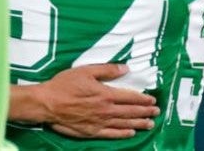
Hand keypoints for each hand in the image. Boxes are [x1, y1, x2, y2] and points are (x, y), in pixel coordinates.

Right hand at [34, 64, 158, 139]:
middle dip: (145, 112)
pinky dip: (124, 133)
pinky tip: (131, 133)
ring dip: (139, 123)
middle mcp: (107, 110)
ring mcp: (101, 122)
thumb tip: (125, 68)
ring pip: (125, 123)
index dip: (143, 99)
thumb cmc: (64, 85)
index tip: (153, 100)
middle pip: (131, 111)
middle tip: (156, 112)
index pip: (130, 97)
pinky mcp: (93, 131)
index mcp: (106, 94)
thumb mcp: (84, 71)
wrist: (47, 103)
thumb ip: (106, 70)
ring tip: (150, 124)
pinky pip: (113, 134)